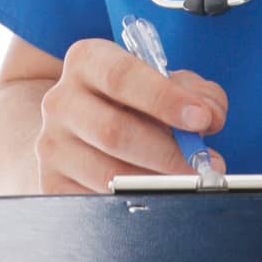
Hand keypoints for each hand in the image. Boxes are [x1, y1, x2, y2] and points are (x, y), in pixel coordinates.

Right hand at [35, 37, 228, 192]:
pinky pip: (96, 201)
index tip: (201, 119)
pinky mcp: (52, 183)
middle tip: (203, 164)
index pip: (122, 76)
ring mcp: (51, 144)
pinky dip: (134, 200)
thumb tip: (210, 117)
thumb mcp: (166, 82)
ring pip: (106, 172)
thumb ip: (196, 92)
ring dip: (156, 181)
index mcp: (88, 60)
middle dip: (167, 151)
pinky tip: (157, 194)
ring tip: (187, 181)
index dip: (165, 99)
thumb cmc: (132, 99)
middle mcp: (61, 100)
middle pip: (114, 130)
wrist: (78, 125)